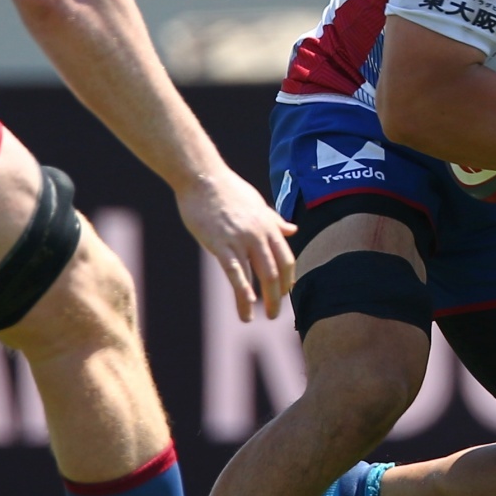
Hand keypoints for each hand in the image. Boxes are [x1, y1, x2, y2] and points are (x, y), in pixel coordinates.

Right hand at [177, 169, 296, 319]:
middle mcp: (259, 234)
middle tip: (274, 314)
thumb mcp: (258, 204)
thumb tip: (292, 228)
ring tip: (257, 318)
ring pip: (259, 275)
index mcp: (269, 226)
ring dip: (261, 300)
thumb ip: (275, 220)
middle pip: (276, 271)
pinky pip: (235, 272)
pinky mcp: (220, 244)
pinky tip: (245, 307)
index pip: (287, 259)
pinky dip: (242, 291)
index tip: (285, 293)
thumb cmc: (228, 190)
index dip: (287, 279)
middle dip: (277, 296)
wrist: (203, 177)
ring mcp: (241, 239)